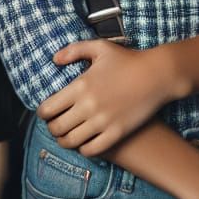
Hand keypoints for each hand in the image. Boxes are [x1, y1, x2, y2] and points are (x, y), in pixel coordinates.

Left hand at [36, 39, 173, 154]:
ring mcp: (102, 122)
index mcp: (80, 85)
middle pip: (57, 128)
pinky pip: (91, 150)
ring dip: (64, 141)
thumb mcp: (99, 48)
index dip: (42, 113)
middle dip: (51, 128)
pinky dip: (83, 149)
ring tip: (66, 136)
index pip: (48, 108)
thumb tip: (55, 59)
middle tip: (55, 124)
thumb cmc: (127, 59)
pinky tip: (84, 142)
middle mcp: (88, 106)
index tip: (46, 112)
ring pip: (71, 142)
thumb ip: (74, 50)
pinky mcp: (116, 133)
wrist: (156, 75)